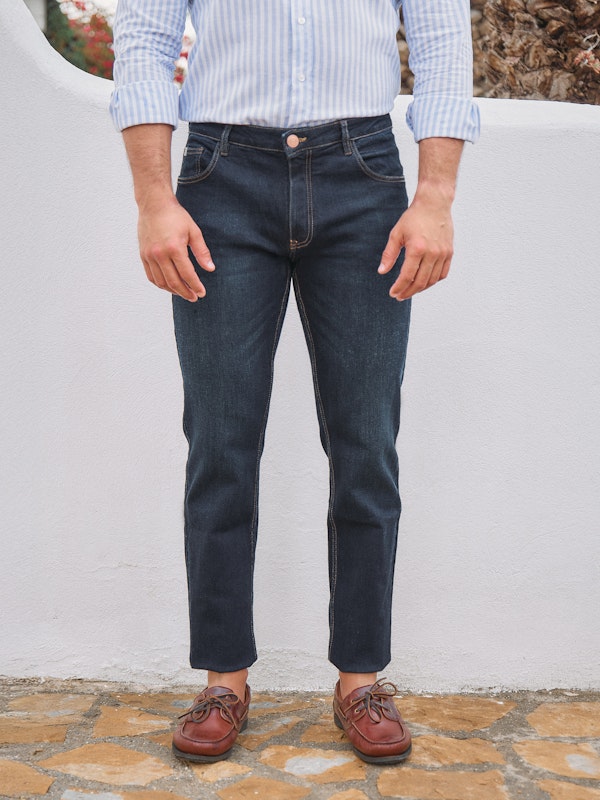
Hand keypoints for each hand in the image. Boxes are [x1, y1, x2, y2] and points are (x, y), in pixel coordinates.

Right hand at [138, 194, 214, 301]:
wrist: (154, 204)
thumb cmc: (176, 216)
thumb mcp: (194, 231)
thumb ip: (202, 252)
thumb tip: (210, 269)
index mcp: (174, 248)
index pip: (187, 274)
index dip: (195, 286)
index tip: (202, 293)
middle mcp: (160, 254)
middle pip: (173, 281)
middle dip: (185, 292)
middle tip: (194, 297)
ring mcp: (149, 255)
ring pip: (161, 282)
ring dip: (173, 291)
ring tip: (183, 292)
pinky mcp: (143, 255)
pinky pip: (151, 276)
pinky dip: (161, 284)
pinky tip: (170, 286)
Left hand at [378, 185, 453, 301]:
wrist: (435, 204)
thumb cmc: (413, 218)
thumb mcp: (396, 234)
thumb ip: (389, 254)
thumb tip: (382, 272)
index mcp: (417, 248)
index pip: (407, 276)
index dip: (399, 287)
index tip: (393, 293)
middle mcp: (432, 253)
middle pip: (420, 282)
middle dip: (408, 292)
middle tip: (400, 296)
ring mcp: (443, 254)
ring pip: (432, 280)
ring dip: (420, 289)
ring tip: (410, 290)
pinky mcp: (449, 253)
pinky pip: (442, 274)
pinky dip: (433, 281)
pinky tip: (423, 283)